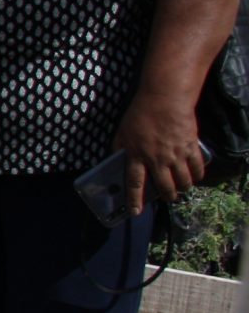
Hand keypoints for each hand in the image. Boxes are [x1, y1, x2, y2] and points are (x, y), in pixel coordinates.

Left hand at [113, 93, 206, 216]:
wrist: (164, 99)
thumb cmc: (140, 114)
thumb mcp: (122, 132)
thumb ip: (120, 148)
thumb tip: (115, 160)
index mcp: (136, 156)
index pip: (134, 184)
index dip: (135, 200)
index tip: (135, 212)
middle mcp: (156, 159)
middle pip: (164, 187)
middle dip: (167, 196)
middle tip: (169, 198)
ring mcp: (175, 155)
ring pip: (183, 181)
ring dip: (183, 188)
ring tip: (182, 189)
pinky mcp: (190, 147)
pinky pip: (197, 168)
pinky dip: (197, 175)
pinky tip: (195, 177)